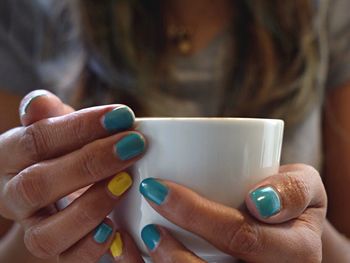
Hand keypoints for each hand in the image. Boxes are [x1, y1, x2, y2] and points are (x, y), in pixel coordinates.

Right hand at [0, 90, 145, 261]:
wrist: (59, 184)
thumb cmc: (62, 149)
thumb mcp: (56, 127)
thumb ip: (49, 115)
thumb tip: (40, 103)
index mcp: (11, 156)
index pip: (36, 139)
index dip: (80, 127)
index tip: (122, 115)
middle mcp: (14, 195)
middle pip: (38, 184)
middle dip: (89, 163)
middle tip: (133, 145)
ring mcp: (32, 226)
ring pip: (46, 231)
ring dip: (91, 206)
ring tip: (126, 182)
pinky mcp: (55, 249)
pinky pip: (67, 258)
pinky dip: (91, 246)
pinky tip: (115, 227)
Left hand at [134, 164, 326, 261]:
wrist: (287, 226)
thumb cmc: (288, 200)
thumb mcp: (305, 185)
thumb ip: (293, 188)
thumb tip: (259, 201)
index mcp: (296, 252)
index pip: (242, 237)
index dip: (196, 215)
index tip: (155, 187)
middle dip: (170, 253)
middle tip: (143, 223)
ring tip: (139, 241)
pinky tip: (133, 253)